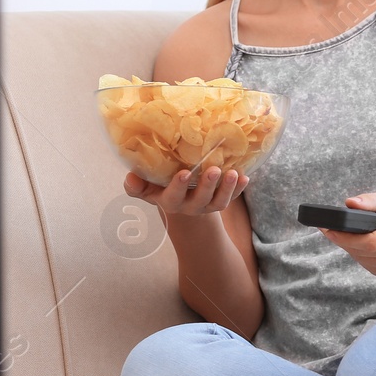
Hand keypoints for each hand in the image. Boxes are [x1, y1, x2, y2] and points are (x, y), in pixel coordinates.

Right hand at [125, 165, 248, 219]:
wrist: (181, 199)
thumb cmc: (160, 186)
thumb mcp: (147, 187)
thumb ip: (136, 185)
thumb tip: (130, 177)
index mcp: (170, 201)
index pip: (173, 197)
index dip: (178, 187)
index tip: (183, 173)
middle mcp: (190, 206)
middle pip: (200, 200)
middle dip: (208, 186)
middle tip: (214, 170)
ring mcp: (207, 205)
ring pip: (219, 202)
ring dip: (227, 189)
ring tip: (233, 173)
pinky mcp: (221, 200)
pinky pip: (233, 197)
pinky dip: (239, 188)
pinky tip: (245, 176)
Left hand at [319, 193, 375, 280]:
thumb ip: (370, 201)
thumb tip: (350, 203)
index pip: (371, 242)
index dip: (347, 238)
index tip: (329, 230)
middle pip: (364, 252)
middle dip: (345, 241)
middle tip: (333, 230)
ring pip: (363, 260)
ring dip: (352, 248)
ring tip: (351, 235)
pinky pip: (368, 267)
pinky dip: (361, 256)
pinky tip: (365, 246)